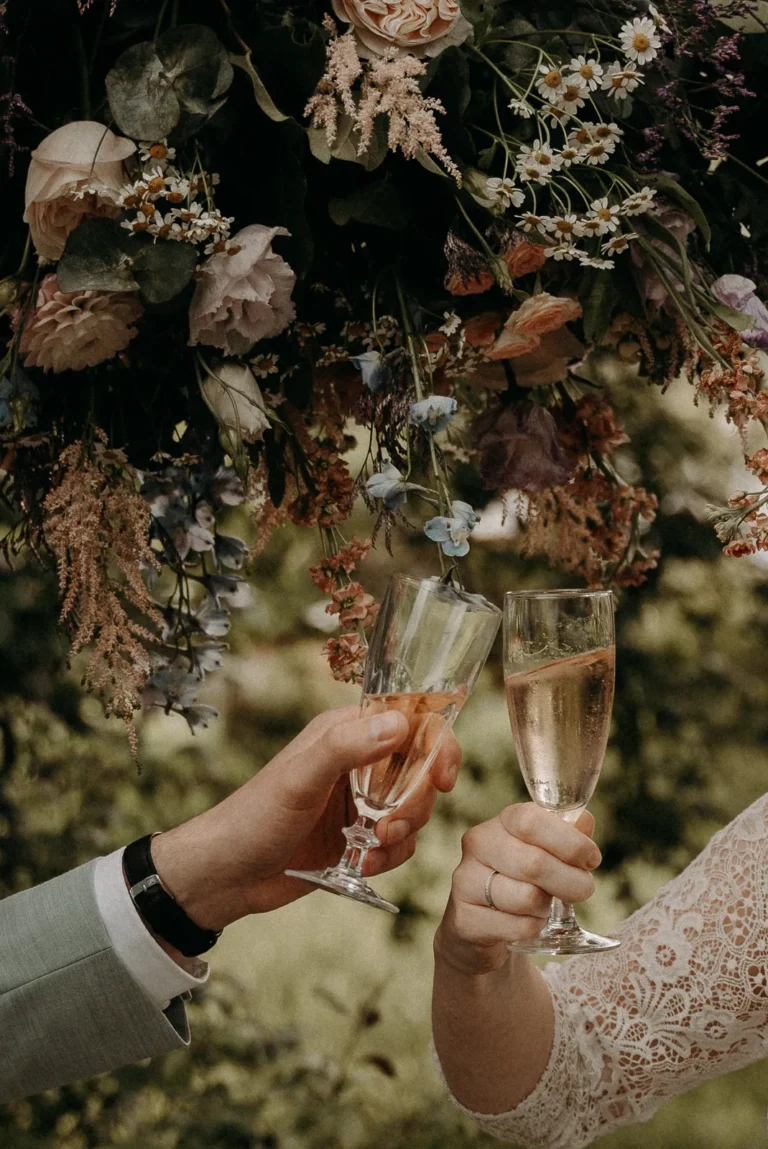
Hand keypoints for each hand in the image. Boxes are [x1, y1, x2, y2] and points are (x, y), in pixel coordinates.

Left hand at [151, 705, 460, 930]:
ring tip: (369, 848)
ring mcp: (363, 799)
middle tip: (387, 827)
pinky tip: (360, 865)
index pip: (412, 721)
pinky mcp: (362, 835)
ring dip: (403, 832)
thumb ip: (347, 747)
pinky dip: (389, 857)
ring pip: (417, 808)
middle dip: (416, 802)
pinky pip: (402, 843)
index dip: (436, 745)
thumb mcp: (300, 778)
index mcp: (347, 731)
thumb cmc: (254, 817)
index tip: (441, 779)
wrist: (229, 875)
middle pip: (422, 769)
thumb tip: (400, 723)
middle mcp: (361, 760)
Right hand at [435, 803, 599, 975]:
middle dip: (571, 881)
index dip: (569, 841)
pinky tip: (525, 922)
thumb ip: (568, 835)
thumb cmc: (521, 879)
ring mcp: (466, 880)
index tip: (591, 859)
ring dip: (547, 907)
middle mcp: (478, 844)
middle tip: (583, 890)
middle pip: (534, 863)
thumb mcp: (546, 852)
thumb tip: (585, 819)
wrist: (480, 924)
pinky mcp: (464, 919)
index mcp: (501, 821)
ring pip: (527, 898)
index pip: (531, 821)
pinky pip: (518, 927)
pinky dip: (533, 928)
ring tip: (543, 905)